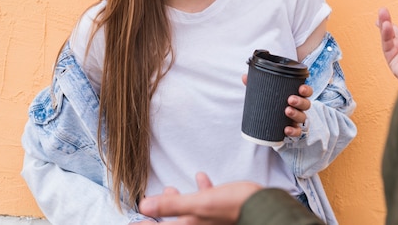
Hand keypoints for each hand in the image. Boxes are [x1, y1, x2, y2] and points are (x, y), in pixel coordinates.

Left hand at [138, 173, 261, 224]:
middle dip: (160, 213)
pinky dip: (201, 191)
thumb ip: (172, 205)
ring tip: (171, 187)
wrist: (263, 205)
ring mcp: (210, 220)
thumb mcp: (199, 204)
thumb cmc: (233, 206)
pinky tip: (201, 177)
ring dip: (177, 200)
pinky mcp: (221, 211)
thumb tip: (144, 207)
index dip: (146, 224)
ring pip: (188, 213)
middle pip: (174, 223)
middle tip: (147, 208)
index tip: (135, 221)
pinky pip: (206, 203)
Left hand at [241, 74, 312, 137]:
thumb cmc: (273, 104)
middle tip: (290, 99)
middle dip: (299, 101)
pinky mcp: (294, 130)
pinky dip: (293, 131)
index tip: (301, 88)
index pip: (306, 91)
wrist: (272, 124)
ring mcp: (297, 120)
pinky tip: (286, 129)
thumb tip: (244, 77)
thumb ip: (258, 84)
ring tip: (287, 111)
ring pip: (302, 117)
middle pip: (306, 104)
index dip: (306, 90)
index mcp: (296, 95)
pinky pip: (297, 132)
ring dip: (296, 114)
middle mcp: (299, 108)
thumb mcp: (267, 94)